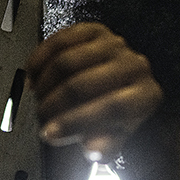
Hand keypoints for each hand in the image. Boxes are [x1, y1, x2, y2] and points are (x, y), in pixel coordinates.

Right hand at [26, 22, 162, 161]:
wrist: (121, 89)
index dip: (75, 122)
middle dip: (54, 104)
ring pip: (66, 61)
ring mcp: (115, 45)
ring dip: (45, 83)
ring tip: (38, 99)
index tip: (50, 133)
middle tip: (40, 118)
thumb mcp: (114, 139)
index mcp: (146, 96)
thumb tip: (92, 149)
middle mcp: (135, 66)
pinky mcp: (95, 31)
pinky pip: (59, 41)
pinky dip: (40, 59)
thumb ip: (105, 148)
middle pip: (83, 83)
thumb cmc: (118, 117)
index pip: (110, 107)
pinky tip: (33, 75)